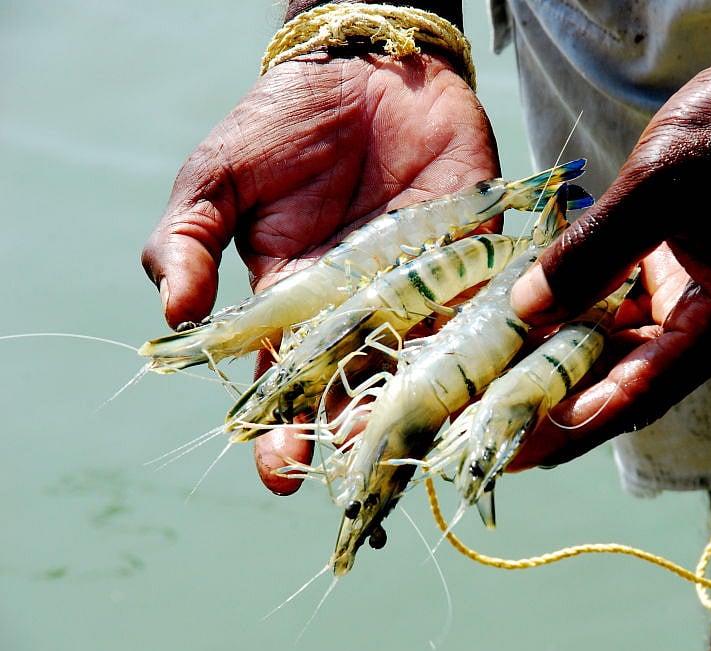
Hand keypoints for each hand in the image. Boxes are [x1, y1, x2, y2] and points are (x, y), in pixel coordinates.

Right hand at [142, 51, 497, 492]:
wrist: (366, 68)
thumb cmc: (284, 124)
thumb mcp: (218, 178)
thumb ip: (189, 240)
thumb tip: (172, 315)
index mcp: (295, 310)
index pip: (287, 389)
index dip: (281, 434)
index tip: (280, 471)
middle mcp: (363, 317)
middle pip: (363, 395)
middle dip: (361, 442)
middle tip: (364, 482)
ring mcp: (422, 293)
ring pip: (430, 371)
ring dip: (431, 413)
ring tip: (429, 452)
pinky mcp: (476, 261)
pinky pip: (488, 317)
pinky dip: (495, 352)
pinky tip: (497, 392)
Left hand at [507, 35, 710, 468]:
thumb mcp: (660, 188)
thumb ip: (592, 252)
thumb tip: (525, 312)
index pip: (637, 396)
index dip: (573, 428)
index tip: (516, 452)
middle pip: (625, 379)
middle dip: (559, 401)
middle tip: (490, 421)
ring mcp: (698, 293)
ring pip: (621, 343)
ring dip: (564, 355)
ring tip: (498, 376)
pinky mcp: (683, 263)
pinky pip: (623, 301)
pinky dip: (579, 308)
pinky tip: (532, 311)